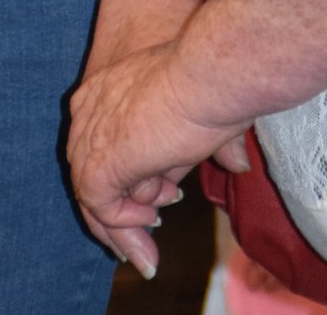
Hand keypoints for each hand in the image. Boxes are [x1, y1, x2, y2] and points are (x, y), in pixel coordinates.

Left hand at [67, 42, 247, 278]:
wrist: (210, 75)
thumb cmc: (213, 84)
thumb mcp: (200, 118)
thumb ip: (202, 143)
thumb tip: (237, 166)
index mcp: (105, 91)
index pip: (101, 148)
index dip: (124, 182)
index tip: (155, 208)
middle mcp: (88, 111)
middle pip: (94, 174)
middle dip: (120, 213)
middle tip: (145, 244)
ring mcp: (89, 139)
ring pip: (96, 196)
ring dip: (125, 226)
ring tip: (149, 251)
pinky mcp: (97, 167)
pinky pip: (101, 207)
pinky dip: (125, 221)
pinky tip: (154, 215)